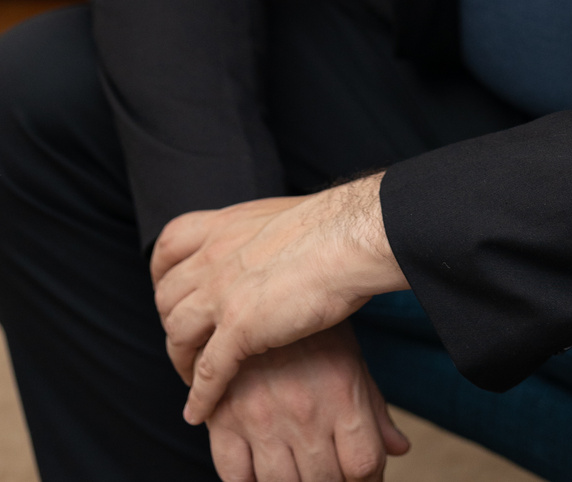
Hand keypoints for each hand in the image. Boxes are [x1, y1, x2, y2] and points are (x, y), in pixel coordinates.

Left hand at [152, 176, 407, 424]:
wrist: (349, 238)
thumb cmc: (334, 225)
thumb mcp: (280, 218)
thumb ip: (260, 237)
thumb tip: (270, 249)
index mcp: (224, 226)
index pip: (168, 247)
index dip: (162, 274)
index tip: (169, 290)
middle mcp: (214, 258)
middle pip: (167, 297)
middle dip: (170, 323)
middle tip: (188, 341)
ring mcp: (222, 294)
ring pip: (178, 335)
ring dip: (181, 361)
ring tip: (192, 378)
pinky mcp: (239, 329)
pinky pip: (208, 372)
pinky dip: (200, 396)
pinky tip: (199, 412)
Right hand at [206, 322, 408, 481]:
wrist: (269, 283)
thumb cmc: (318, 324)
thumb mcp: (352, 360)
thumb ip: (373, 408)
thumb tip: (399, 448)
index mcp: (341, 395)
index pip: (363, 466)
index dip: (367, 479)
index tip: (360, 476)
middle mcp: (304, 411)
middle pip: (323, 481)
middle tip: (328, 473)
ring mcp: (262, 418)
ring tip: (297, 471)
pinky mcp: (225, 418)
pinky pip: (233, 476)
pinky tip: (260, 473)